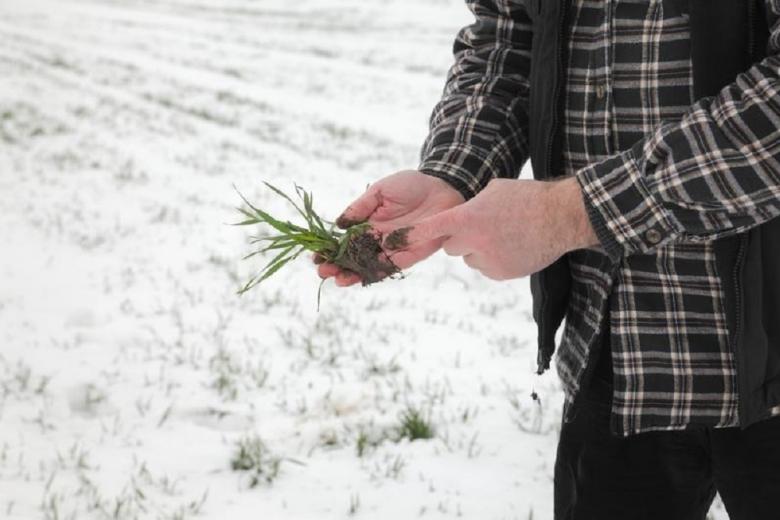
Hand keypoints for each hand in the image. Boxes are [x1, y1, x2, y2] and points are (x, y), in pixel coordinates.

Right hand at [314, 170, 464, 285]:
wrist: (442, 187)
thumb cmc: (411, 185)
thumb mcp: (380, 191)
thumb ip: (360, 207)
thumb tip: (339, 223)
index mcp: (369, 225)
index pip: (345, 241)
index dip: (330, 249)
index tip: (315, 256)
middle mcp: (379, 240)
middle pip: (354, 258)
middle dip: (337, 266)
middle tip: (323, 271)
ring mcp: (394, 249)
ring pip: (369, 266)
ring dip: (353, 275)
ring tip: (338, 280)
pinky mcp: (411, 254)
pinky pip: (391, 267)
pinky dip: (376, 273)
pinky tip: (362, 278)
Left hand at [382, 176, 598, 280]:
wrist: (561, 218)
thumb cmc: (528, 197)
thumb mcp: (493, 190)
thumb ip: (470, 205)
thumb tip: (459, 217)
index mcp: (468, 218)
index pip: (431, 230)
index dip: (413, 236)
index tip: (391, 244)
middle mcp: (473, 242)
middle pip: (451, 246)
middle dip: (461, 238)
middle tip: (484, 225)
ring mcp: (487, 261)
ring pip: (470, 257)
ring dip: (479, 248)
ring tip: (505, 234)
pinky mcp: (500, 273)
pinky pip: (486, 267)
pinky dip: (495, 259)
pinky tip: (514, 245)